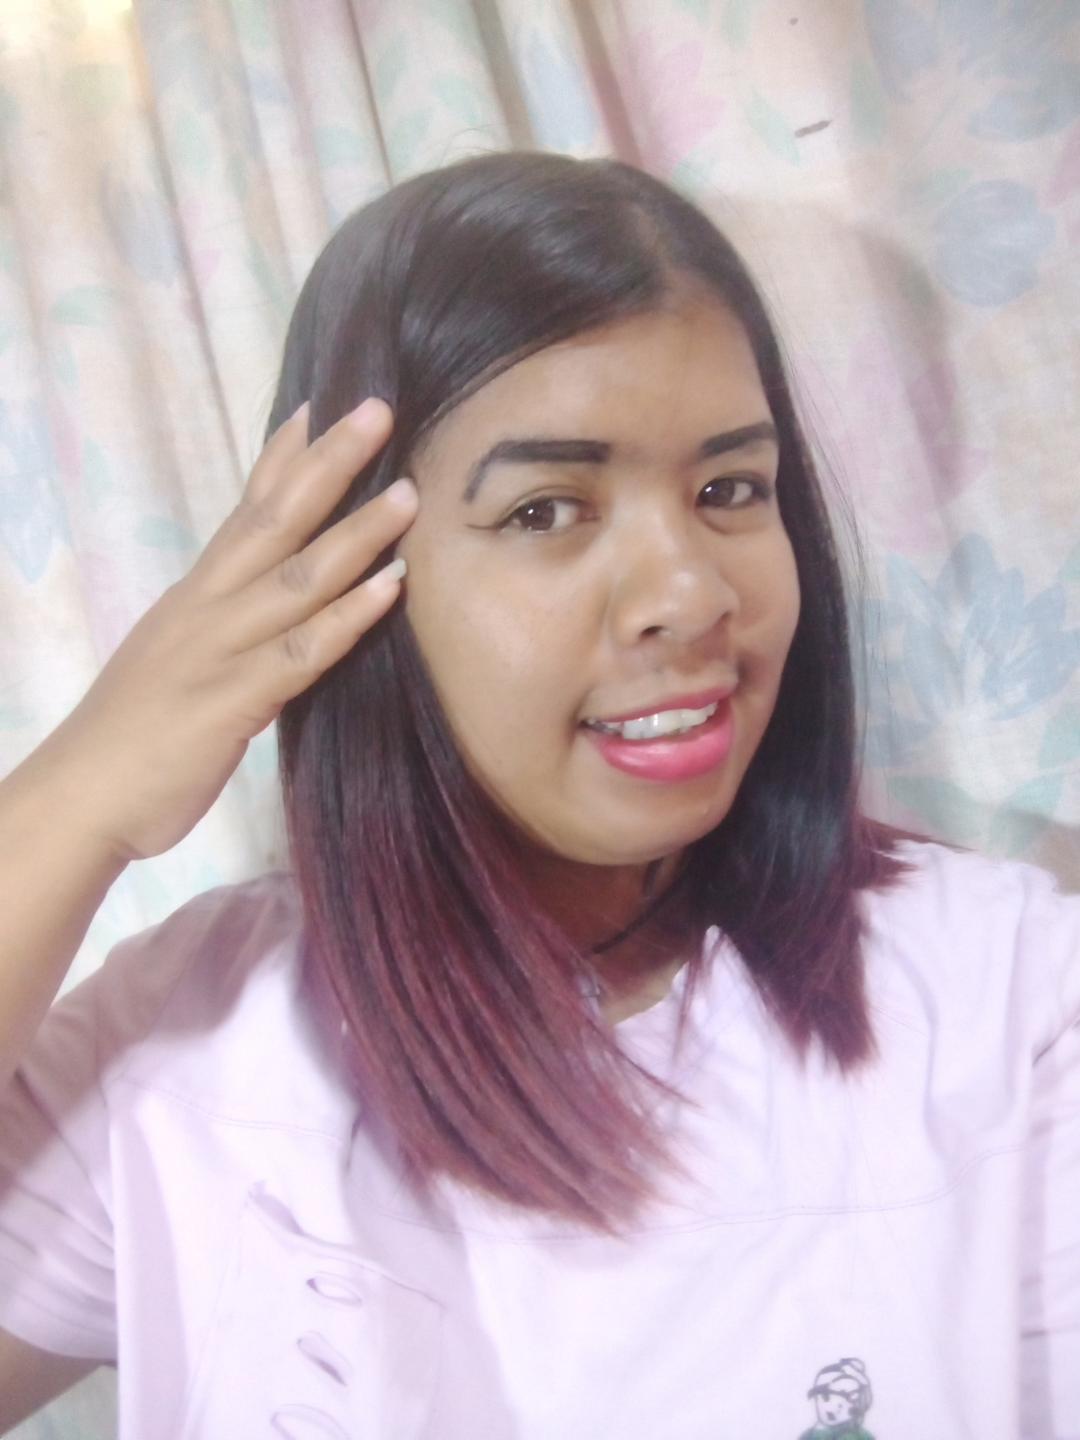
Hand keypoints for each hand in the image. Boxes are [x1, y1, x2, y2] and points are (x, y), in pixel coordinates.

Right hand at [37, 398, 415, 861]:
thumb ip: (223, 624)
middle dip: (329, 464)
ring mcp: (219, 650)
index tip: (319, 407)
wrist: (82, 796)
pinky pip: (302, 652)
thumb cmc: (134, 733)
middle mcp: (207, 607)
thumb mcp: (179, 656)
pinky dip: (348, 616)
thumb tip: (265, 601)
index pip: (245, 511)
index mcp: (196, 595)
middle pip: (276, 521)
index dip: (283, 459)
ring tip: (408, 492)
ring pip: (298, 578)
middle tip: (377, 411)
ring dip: (356, 532)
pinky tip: (390, 587)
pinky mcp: (232, 702)